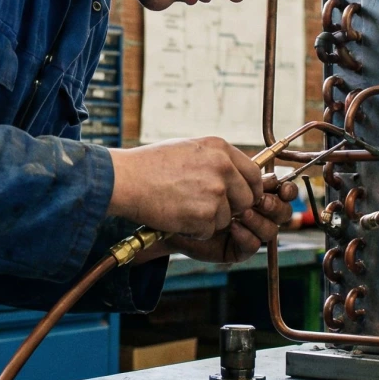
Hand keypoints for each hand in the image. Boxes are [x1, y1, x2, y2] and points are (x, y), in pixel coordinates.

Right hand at [107, 137, 260, 237]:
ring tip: (182, 207)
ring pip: (227, 218)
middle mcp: (222, 168)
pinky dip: (194, 230)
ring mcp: (215, 192)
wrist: (126, 180)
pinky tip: (176, 216)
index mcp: (220, 149)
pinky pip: (209, 231)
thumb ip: (215, 159)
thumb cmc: (150, 165)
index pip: (253, 173)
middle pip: (246, 199)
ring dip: (208, 220)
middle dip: (233, 208)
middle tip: (209, 209)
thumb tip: (235, 174)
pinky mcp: (205, 215)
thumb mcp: (189, 148)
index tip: (241, 198)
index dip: (249, 189)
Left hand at [165, 175, 295, 263]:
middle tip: (260, 201)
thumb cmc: (182, 182)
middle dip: (275, 205)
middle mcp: (253, 209)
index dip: (285, 189)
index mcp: (252, 187)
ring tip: (243, 214)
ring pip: (271, 229)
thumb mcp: (212, 165)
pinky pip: (253, 245)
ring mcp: (246, 229)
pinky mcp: (236, 247)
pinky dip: (247, 235)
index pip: (280, 188)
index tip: (279, 185)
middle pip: (283, 210)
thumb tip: (266, 170)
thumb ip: (238, 167)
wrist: (160, 205)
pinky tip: (233, 228)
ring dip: (260, 220)